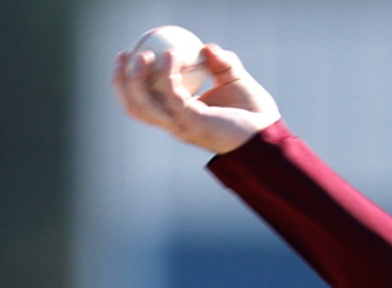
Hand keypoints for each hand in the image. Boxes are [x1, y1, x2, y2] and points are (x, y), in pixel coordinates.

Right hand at [112, 43, 280, 154]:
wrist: (269, 135)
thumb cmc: (254, 114)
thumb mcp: (236, 81)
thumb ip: (222, 63)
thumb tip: (207, 47)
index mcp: (180, 116)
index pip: (144, 104)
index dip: (130, 83)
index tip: (131, 56)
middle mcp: (175, 123)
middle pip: (135, 107)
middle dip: (121, 82)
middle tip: (125, 54)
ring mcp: (182, 125)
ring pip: (143, 105)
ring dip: (136, 79)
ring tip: (142, 54)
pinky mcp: (193, 121)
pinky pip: (171, 93)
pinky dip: (167, 72)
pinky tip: (173, 54)